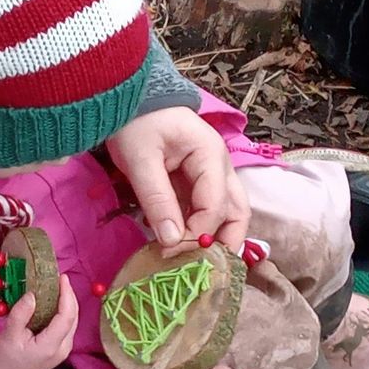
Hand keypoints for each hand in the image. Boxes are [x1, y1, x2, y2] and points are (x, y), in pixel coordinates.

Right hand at [0, 275, 78, 368]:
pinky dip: (62, 312)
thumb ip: (21, 314)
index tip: (63, 278)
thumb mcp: (9, 335)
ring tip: (57, 286)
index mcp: (51, 346)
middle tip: (60, 279)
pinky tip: (53, 302)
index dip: (67, 295)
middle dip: (69, 296)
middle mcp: (62, 349)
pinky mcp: (59, 349)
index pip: (66, 317)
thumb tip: (32, 295)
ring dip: (67, 303)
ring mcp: (63, 350)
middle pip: (73, 318)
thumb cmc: (4, 358)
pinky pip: (66, 326)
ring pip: (72, 322)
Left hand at [107, 107, 250, 255]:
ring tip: (198, 263)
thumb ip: (156, 199)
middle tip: (206, 270)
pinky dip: (198, 229)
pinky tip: (180, 245)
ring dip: (216, 238)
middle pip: (238, 211)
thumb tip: (170, 242)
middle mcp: (220, 167)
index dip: (198, 233)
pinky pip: (206, 210)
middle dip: (226, 242)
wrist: (130, 99)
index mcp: (211, 156)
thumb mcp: (140, 160)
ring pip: (228, 213)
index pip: (216, 205)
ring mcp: (211, 175)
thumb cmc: (136, 122)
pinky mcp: (197, 183)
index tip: (172, 251)